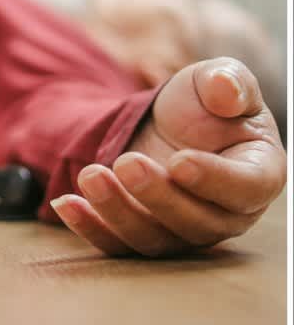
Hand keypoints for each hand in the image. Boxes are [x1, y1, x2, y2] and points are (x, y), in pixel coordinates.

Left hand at [52, 57, 286, 256]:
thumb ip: (229, 81)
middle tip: (126, 162)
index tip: (179, 161)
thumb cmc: (201, 103)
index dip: (215, 180)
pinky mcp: (143, 235)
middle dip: (158, 195)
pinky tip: (66, 202)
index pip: (247, 188)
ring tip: (90, 175)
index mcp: (258, 173)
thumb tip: (227, 92)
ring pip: (154, 239)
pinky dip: (90, 227)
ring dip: (118, 211)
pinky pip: (117, 245)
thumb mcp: (215, 79)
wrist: (163, 123)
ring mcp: (182, 231)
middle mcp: (226, 213)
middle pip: (196, 222)